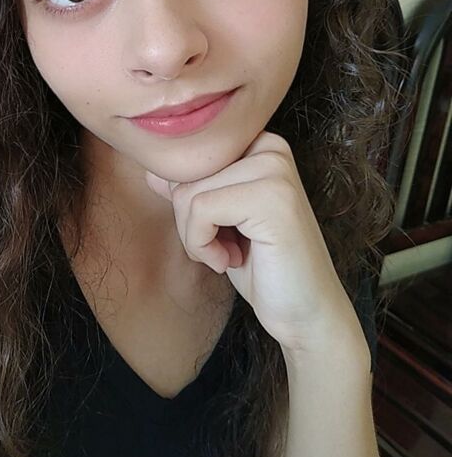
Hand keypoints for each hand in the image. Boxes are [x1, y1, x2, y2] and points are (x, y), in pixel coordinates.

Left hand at [144, 130, 362, 356]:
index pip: (187, 159)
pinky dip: (203, 246)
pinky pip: (201, 210)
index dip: (187, 204)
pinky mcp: (272, 198)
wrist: (305, 313)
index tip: (220, 231)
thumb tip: (151, 170)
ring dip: (196, 238)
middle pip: (184, 175)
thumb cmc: (262, 267)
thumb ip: (192, 190)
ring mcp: (274, 169)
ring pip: (187, 194)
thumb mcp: (218, 220)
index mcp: (258, 144)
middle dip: (189, 223)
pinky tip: (231, 260)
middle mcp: (269, 146)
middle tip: (224, 248)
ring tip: (230, 254)